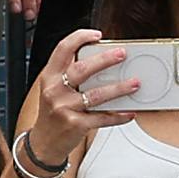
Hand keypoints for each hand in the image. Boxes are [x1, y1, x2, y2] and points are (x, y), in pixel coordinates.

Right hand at [23, 27, 135, 149]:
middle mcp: (55, 90)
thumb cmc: (53, 113)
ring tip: (134, 83)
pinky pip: (103, 118)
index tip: (97, 35)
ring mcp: (65, 108)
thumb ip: (69, 75)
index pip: (62, 50)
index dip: (80, 38)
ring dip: (119, 88)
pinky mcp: (76, 125)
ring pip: (96, 95)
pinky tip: (129, 112)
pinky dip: (118, 115)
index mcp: (49, 76)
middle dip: (104, 60)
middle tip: (122, 54)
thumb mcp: (53, 89)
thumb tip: (101, 62)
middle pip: (82, 69)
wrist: (43, 143)